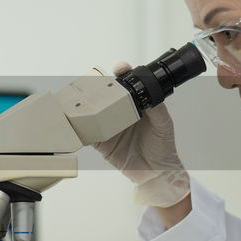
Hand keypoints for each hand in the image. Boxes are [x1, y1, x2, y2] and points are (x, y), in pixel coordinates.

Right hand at [92, 62, 188, 206]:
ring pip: (94, 112)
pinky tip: (76, 123)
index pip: (126, 85)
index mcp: (135, 104)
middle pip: (105, 95)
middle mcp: (120, 112)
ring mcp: (109, 126)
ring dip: (86, 105)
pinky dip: (80, 129)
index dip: (121, 73)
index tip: (119, 68)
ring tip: (81, 98)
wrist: (156, 172)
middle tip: (95, 82)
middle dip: (98, 86)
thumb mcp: (164, 124)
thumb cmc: (163, 146)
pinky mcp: (101, 142)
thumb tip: (152, 95)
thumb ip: (158, 109)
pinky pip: (88, 134)